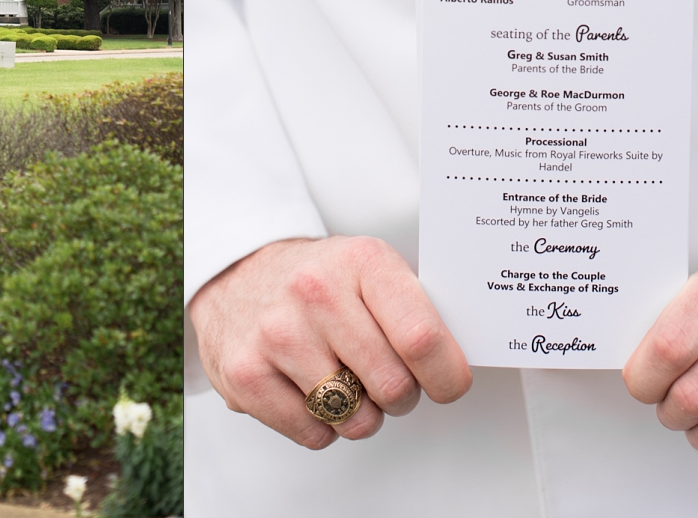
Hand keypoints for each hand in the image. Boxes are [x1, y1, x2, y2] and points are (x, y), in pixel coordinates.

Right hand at [188, 236, 470, 448]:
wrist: (237, 273)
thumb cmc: (316, 279)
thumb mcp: (370, 268)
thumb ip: (416, 309)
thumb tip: (460, 362)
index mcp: (361, 261)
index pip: (422, 338)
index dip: (446, 375)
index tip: (448, 383)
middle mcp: (315, 293)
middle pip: (394, 387)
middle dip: (401, 395)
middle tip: (384, 377)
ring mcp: (276, 334)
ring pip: (356, 419)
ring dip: (360, 412)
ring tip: (344, 378)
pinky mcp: (246, 374)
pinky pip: (315, 434)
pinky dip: (322, 425)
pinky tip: (309, 388)